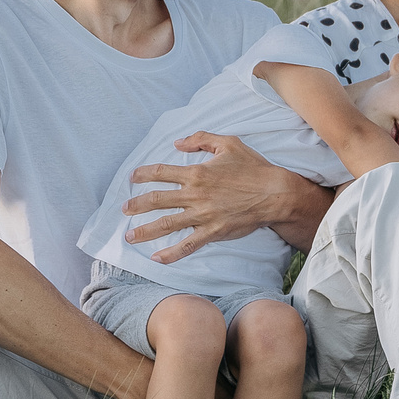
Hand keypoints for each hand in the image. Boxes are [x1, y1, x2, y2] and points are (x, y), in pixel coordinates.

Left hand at [124, 132, 291, 264]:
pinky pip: (188, 245)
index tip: (132, 178)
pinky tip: (157, 258)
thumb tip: (178, 143)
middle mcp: (195, 194)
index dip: (143, 174)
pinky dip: (171, 253)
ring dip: (145, 231)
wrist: (275, 194)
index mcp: (197, 172)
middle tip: (123, 209)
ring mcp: (203, 215)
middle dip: (136, 205)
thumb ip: (201, 140)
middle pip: (157, 200)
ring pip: (166, 224)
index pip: (161, 172)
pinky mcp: (213, 232)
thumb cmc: (254, 168)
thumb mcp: (229, 143)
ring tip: (129, 236)